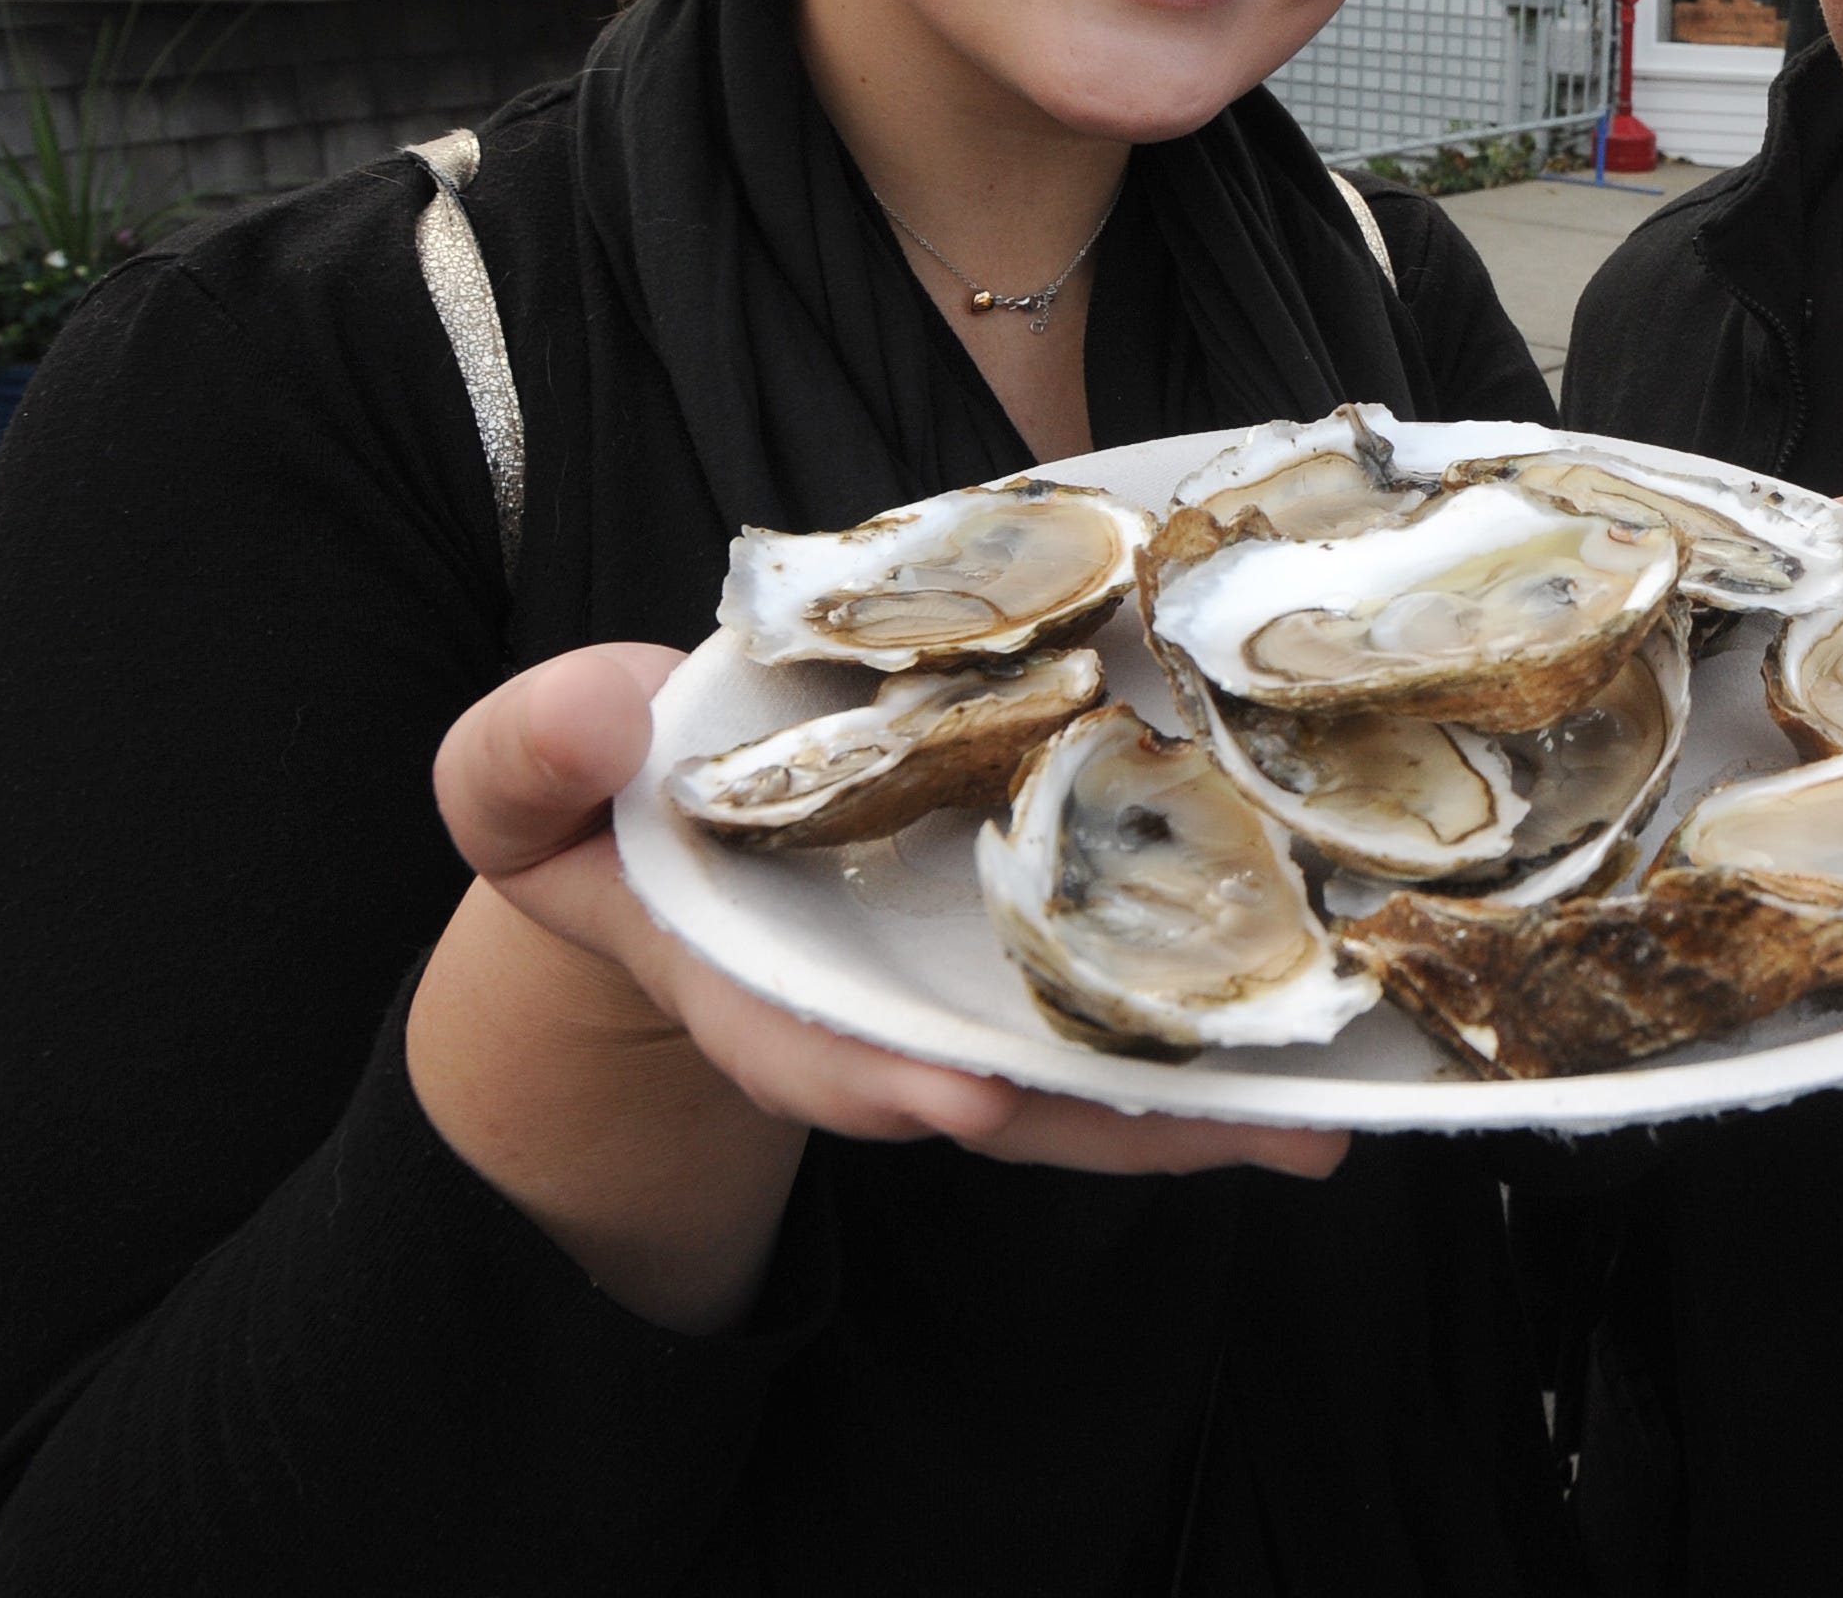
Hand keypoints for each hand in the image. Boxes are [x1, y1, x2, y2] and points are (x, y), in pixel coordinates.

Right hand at [414, 644, 1345, 1333]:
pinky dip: (1206, 1032)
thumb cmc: (589, 796)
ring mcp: (949, 989)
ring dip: (1192, 1101)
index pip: (805, 1046)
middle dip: (1101, 1120)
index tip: (958, 1096)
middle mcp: (864, 1010)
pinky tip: (1321, 1056)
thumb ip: (529, 755)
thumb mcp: (521, 778)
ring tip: (1317, 1119)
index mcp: (739, 977)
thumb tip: (600, 714)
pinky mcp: (1017, 947)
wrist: (656, 813)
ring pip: (1074, 1069)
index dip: (875, 1076)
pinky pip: (1114, 1000)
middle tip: (1232, 1129)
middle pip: (986, 1088)